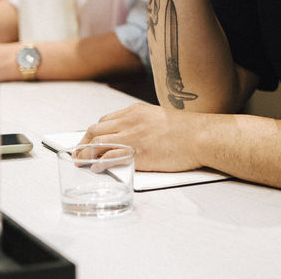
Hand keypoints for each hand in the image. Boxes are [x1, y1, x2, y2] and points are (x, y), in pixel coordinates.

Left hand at [81, 102, 202, 172]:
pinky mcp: (138, 154)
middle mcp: (131, 122)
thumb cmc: (188, 130)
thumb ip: (143, 124)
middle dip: (83, 143)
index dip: (94, 133)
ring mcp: (133, 138)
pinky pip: (109, 158)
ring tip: (80, 162)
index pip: (106, 120)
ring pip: (97, 143)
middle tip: (78, 154)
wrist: (202, 136)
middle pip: (96, 130)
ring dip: (85, 154)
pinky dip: (97, 163)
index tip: (89, 141)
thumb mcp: (160, 118)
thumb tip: (132, 137)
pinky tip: (95, 168)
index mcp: (137, 111)